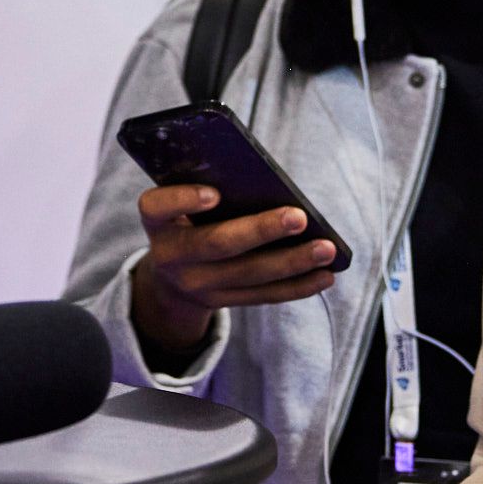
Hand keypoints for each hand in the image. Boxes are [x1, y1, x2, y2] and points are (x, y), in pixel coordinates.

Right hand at [127, 183, 337, 354]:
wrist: (170, 277)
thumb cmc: (187, 219)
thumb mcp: (181, 202)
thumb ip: (206, 186)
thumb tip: (267, 181)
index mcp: (157, 221)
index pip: (157, 207)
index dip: (183, 200)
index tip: (214, 193)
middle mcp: (170, 256)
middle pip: (216, 244)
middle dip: (260, 231)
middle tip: (299, 217)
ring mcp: (196, 284)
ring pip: (247, 274)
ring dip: (291, 262)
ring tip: (326, 249)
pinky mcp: (221, 302)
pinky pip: (262, 296)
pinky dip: (297, 286)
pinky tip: (324, 275)